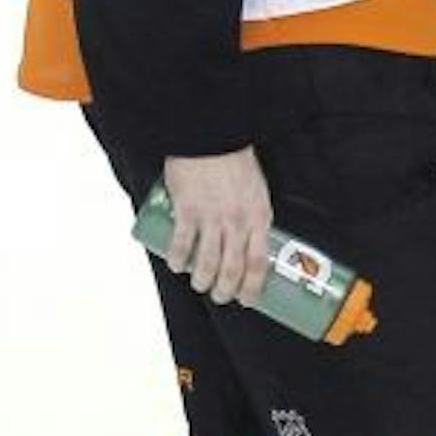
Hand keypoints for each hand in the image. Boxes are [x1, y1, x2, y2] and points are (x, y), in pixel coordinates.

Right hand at [161, 148, 272, 307]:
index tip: (248, 299)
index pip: (259, 263)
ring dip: (202, 281)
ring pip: (207, 263)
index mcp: (259, 216)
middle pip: (232, 269)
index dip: (252, 287)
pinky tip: (176, 265)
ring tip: (199, 285)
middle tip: (220, 296)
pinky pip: (182, 244)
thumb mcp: (257, 189)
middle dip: (225, 291)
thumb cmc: (236, 160)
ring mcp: (211, 218)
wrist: (212, 135)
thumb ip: (253, 215)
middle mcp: (237, 222)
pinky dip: (178, 260)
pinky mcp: (187, 211)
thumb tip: (248, 241)